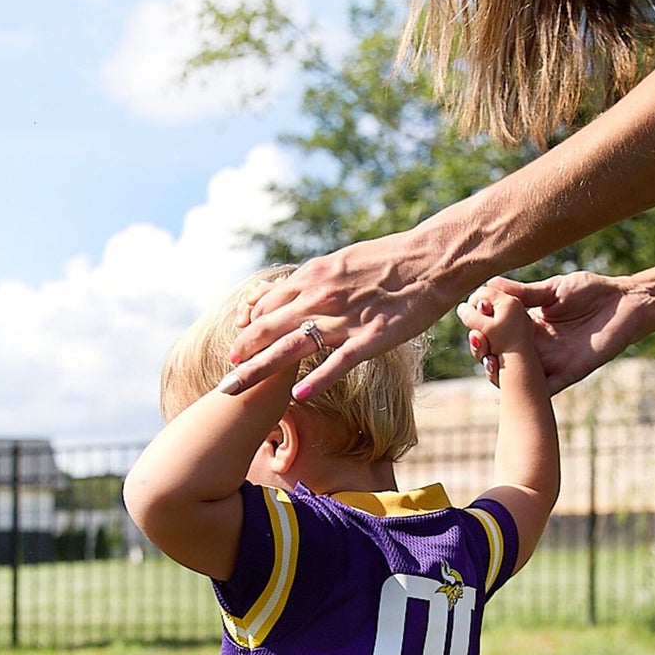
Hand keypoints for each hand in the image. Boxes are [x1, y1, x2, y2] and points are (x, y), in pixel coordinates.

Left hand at [220, 231, 453, 400]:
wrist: (432, 258)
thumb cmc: (389, 260)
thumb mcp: (342, 262)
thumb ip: (315, 280)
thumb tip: (293, 292)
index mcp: (313, 277)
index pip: (267, 305)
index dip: (248, 327)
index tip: (236, 347)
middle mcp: (320, 296)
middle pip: (268, 328)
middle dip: (241, 354)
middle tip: (223, 379)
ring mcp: (344, 318)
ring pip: (291, 347)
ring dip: (259, 370)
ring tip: (236, 388)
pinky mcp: (370, 337)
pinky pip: (337, 362)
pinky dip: (316, 380)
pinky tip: (297, 397)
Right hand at [470, 271, 639, 395]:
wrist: (626, 301)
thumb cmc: (592, 291)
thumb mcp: (553, 289)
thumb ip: (522, 293)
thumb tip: (489, 285)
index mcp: (528, 326)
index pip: (496, 332)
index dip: (480, 328)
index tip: (469, 316)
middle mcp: (535, 347)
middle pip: (500, 357)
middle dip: (482, 351)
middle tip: (477, 340)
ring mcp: (549, 362)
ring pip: (516, 377)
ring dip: (498, 373)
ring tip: (488, 360)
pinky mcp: (568, 372)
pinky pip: (544, 389)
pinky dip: (526, 395)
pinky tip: (505, 395)